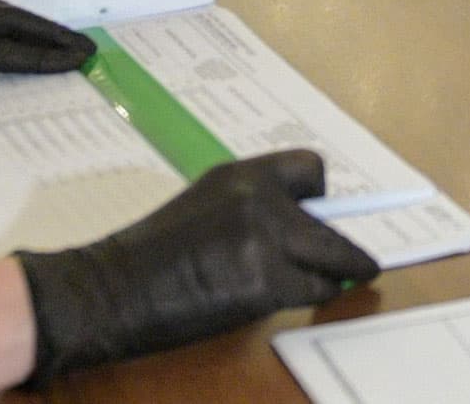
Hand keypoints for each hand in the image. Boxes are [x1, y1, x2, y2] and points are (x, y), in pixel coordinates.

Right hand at [17, 150, 378, 382]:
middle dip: (345, 249)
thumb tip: (301, 229)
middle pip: (333, 221)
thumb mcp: (203, 206)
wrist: (112, 289)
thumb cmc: (149, 256)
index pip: (311, 168)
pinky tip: (280, 301)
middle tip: (358, 263)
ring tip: (311, 286)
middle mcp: (259, 198)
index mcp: (240, 174)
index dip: (321, 196)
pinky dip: (306, 300)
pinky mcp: (267, 281)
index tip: (324, 214)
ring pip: (331, 261)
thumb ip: (251, 209)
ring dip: (325, 278)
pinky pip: (312, 292)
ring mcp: (266, 239)